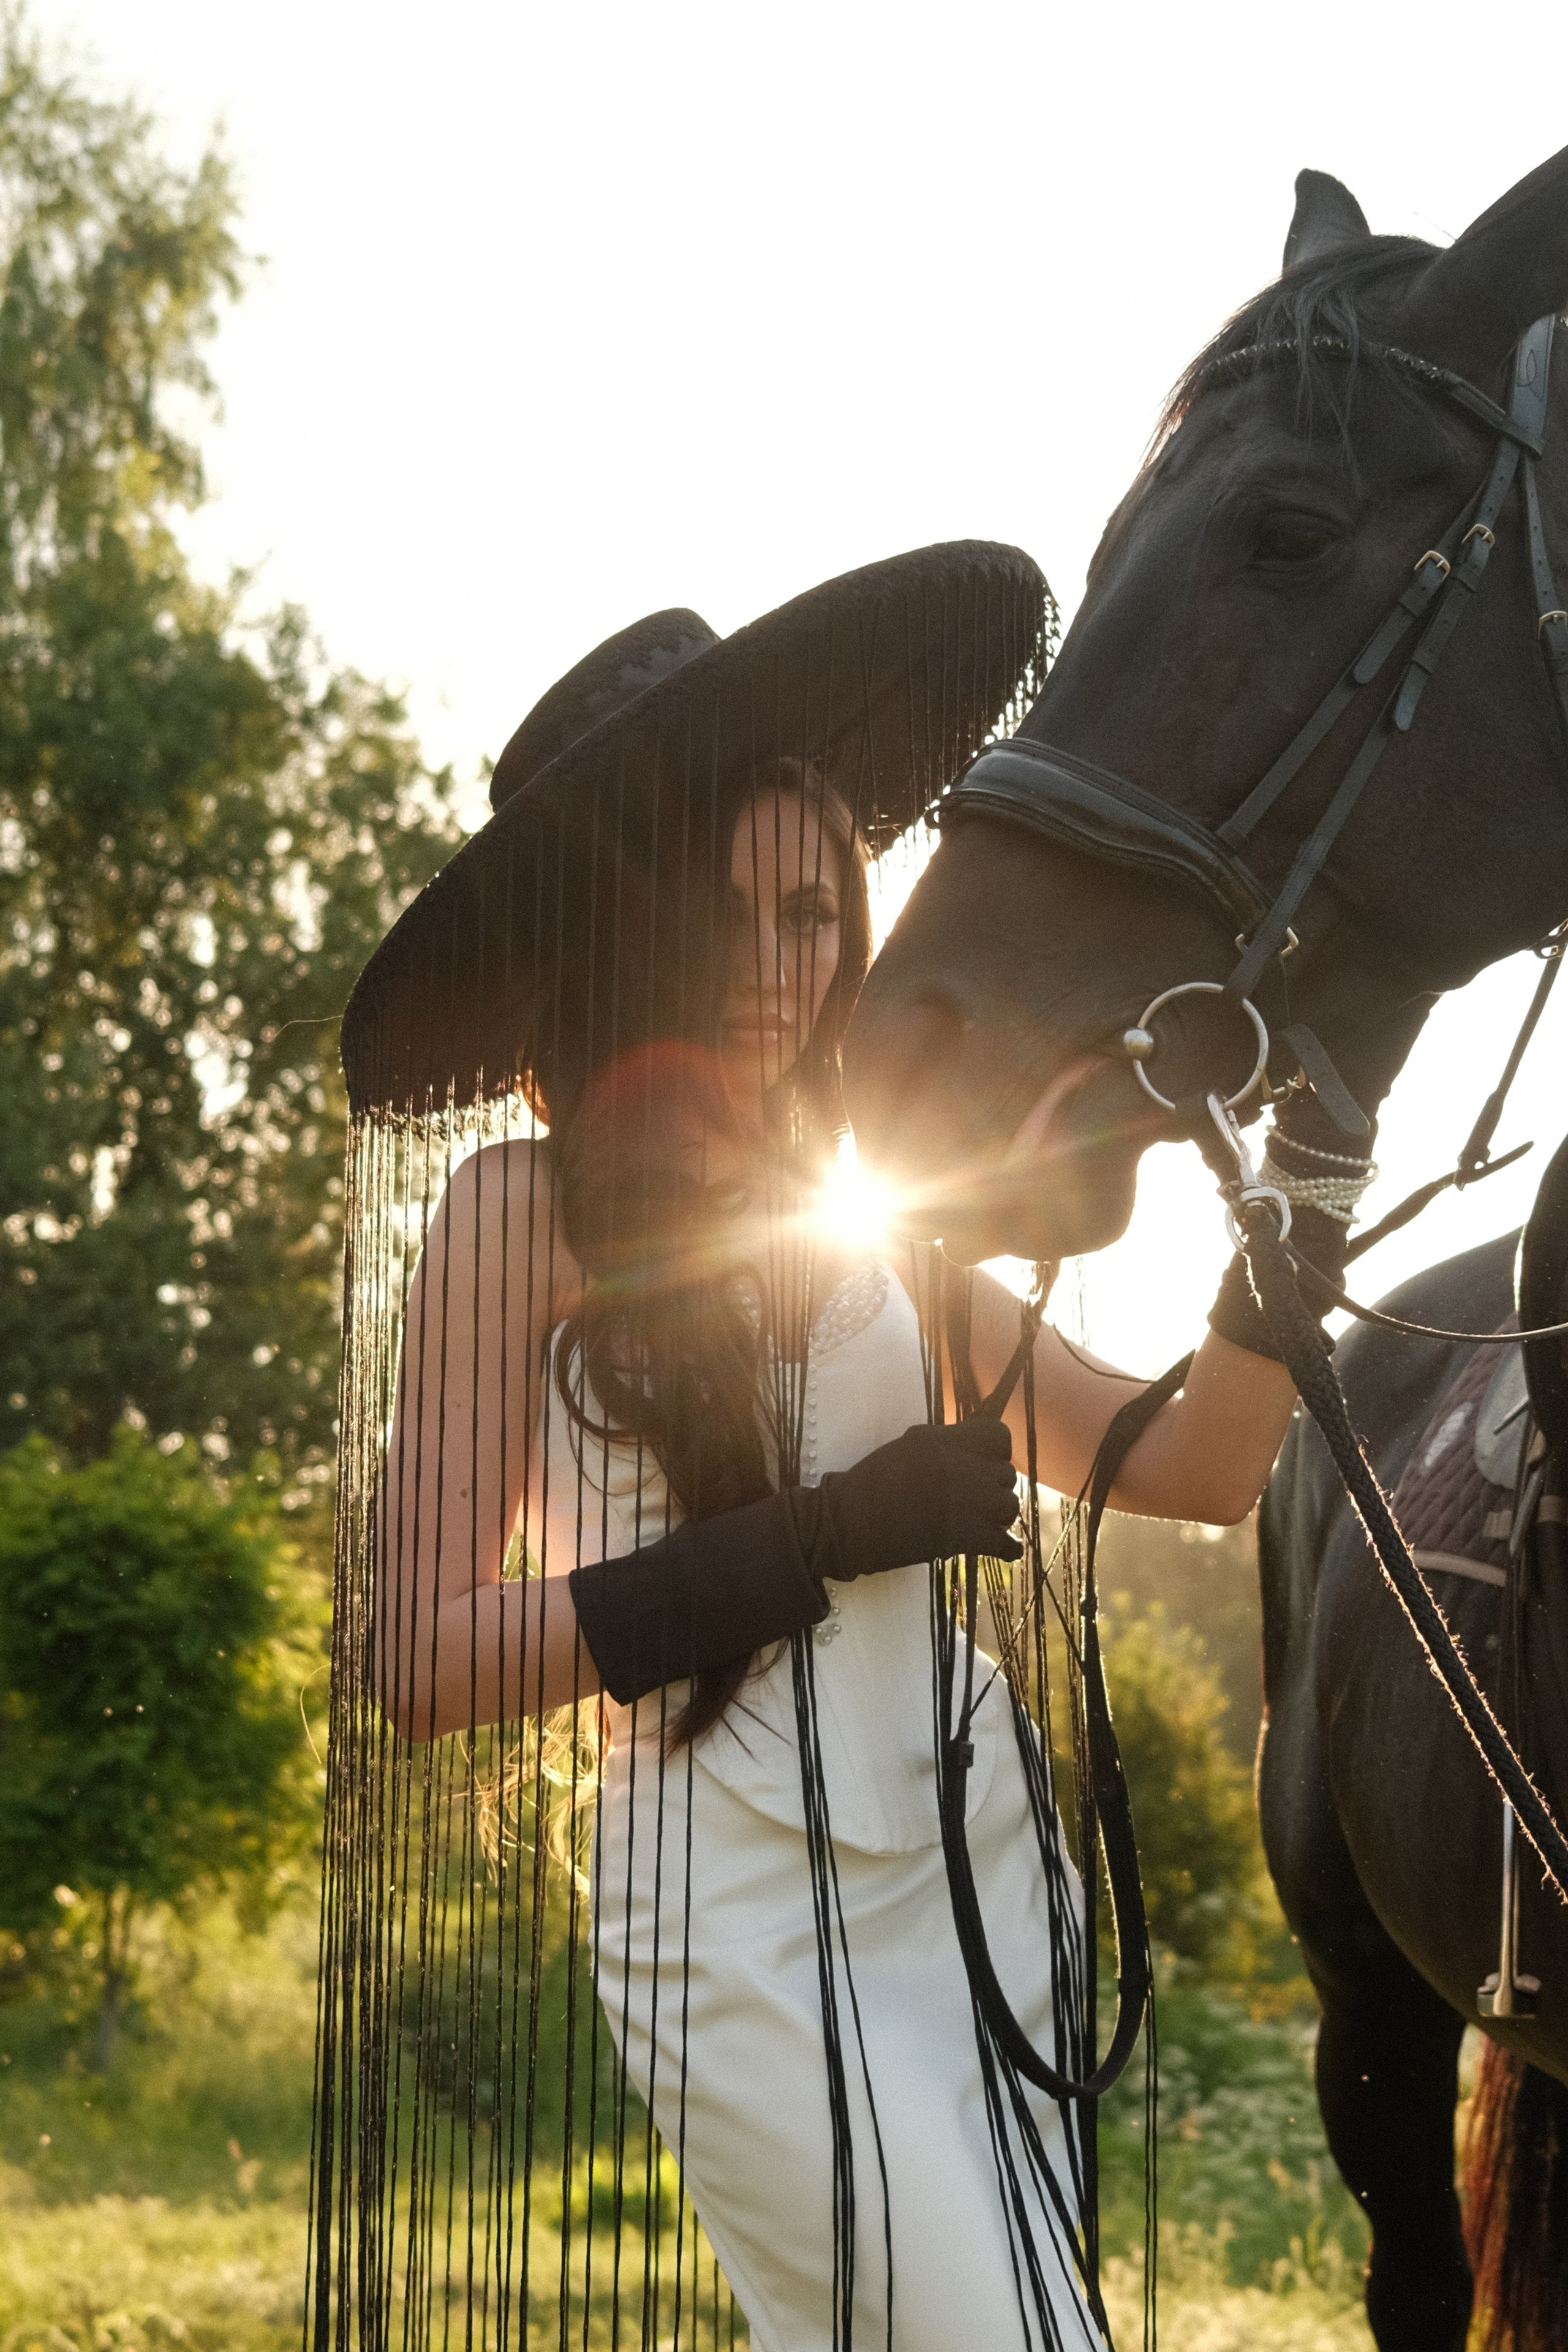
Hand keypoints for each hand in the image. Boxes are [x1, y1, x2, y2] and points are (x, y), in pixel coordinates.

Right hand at [816, 1417, 1022, 1577]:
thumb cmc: (869, 1485)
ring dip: (997, 1516)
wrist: (848, 1523)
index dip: (996, 1451)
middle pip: (1007, 1474)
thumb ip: (943, 1444)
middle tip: (971, 1500)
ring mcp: (968, 1502)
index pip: (999, 1435)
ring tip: (976, 1522)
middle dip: (993, 1487)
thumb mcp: (907, 1448)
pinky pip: (1009, 1543)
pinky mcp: (968, 1538)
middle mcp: (962, 1467)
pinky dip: (1004, 1548)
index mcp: (944, 1441)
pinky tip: (994, 1547)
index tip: (983, 1463)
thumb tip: (969, 1448)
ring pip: (1010, 1506)